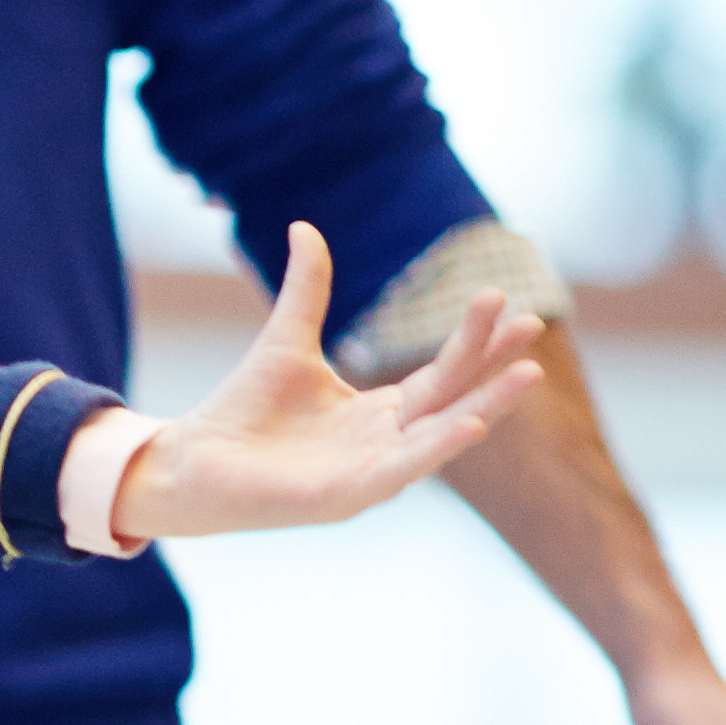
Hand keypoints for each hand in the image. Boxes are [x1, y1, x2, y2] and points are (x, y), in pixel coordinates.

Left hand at [110, 225, 547, 541]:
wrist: (191, 462)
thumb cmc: (242, 411)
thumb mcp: (286, 340)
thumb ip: (306, 290)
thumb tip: (304, 227)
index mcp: (379, 414)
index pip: (441, 374)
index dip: (473, 340)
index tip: (504, 298)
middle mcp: (385, 445)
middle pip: (452, 400)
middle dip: (493, 366)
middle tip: (534, 327)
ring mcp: (369, 475)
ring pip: (439, 438)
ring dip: (484, 407)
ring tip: (527, 375)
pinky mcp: (343, 497)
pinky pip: (398, 472)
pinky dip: (434, 450)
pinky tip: (467, 425)